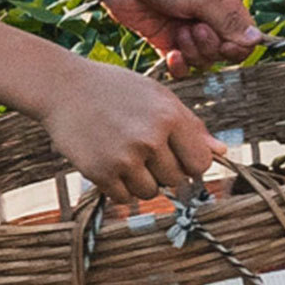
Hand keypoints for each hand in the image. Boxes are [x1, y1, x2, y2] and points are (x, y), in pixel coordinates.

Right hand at [33, 50, 225, 205]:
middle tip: (143, 154)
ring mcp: (124, 157)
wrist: (61, 87)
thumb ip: (190, 125)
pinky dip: (120, 188)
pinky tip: (110, 166)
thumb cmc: (114, 89)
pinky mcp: (99, 171)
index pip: (201, 163)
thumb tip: (222, 152)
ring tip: (125, 159)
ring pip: (150, 192)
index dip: (191, 163)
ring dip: (141, 182)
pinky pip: (124, 198)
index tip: (176, 157)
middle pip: (176, 180)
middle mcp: (149, 138)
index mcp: (170, 117)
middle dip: (164, 172)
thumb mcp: (157, 97)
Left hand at [90, 0, 257, 72]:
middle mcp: (208, 19)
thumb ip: (227, 21)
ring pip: (203, 60)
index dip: (237, 47)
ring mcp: (186, 31)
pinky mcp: (165, 41)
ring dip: (193, 51)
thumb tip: (258, 40)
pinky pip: (182, 65)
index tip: (225, 43)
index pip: (244, 37)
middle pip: (224, 52)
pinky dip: (179, 65)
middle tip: (194, 28)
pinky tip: (171, 55)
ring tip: (178, 32)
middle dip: (210, 46)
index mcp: (225, 3)